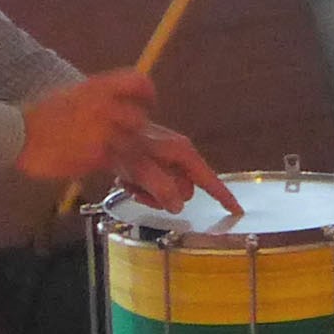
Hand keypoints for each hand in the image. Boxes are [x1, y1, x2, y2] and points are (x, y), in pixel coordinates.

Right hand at [15, 69, 156, 181]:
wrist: (17, 134)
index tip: (148, 102)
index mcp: (99, 87)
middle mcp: (105, 107)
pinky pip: (115, 162)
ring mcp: (103, 133)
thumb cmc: (41, 114)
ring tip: (108, 150)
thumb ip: (99, 97)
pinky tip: (93, 160)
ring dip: (124, 149)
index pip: (138, 82)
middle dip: (135, 128)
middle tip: (124, 134)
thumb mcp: (73, 94)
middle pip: (140, 118)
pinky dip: (108, 163)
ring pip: (132, 143)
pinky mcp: (97, 157)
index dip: (147, 93)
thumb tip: (120, 103)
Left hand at [110, 121, 235, 215]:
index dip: (223, 195)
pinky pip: (155, 183)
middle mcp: (178, 153)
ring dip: (148, 192)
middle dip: (164, 196)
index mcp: (182, 151)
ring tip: (128, 182)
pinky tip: (123, 177)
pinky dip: (140, 185)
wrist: (97, 124)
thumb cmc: (118, 141)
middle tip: (140, 192)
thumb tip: (178, 206)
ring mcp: (165, 156)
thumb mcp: (139, 167)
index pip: (209, 178)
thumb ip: (161, 187)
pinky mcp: (152, 159)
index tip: (236, 210)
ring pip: (168, 189)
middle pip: (184, 189)